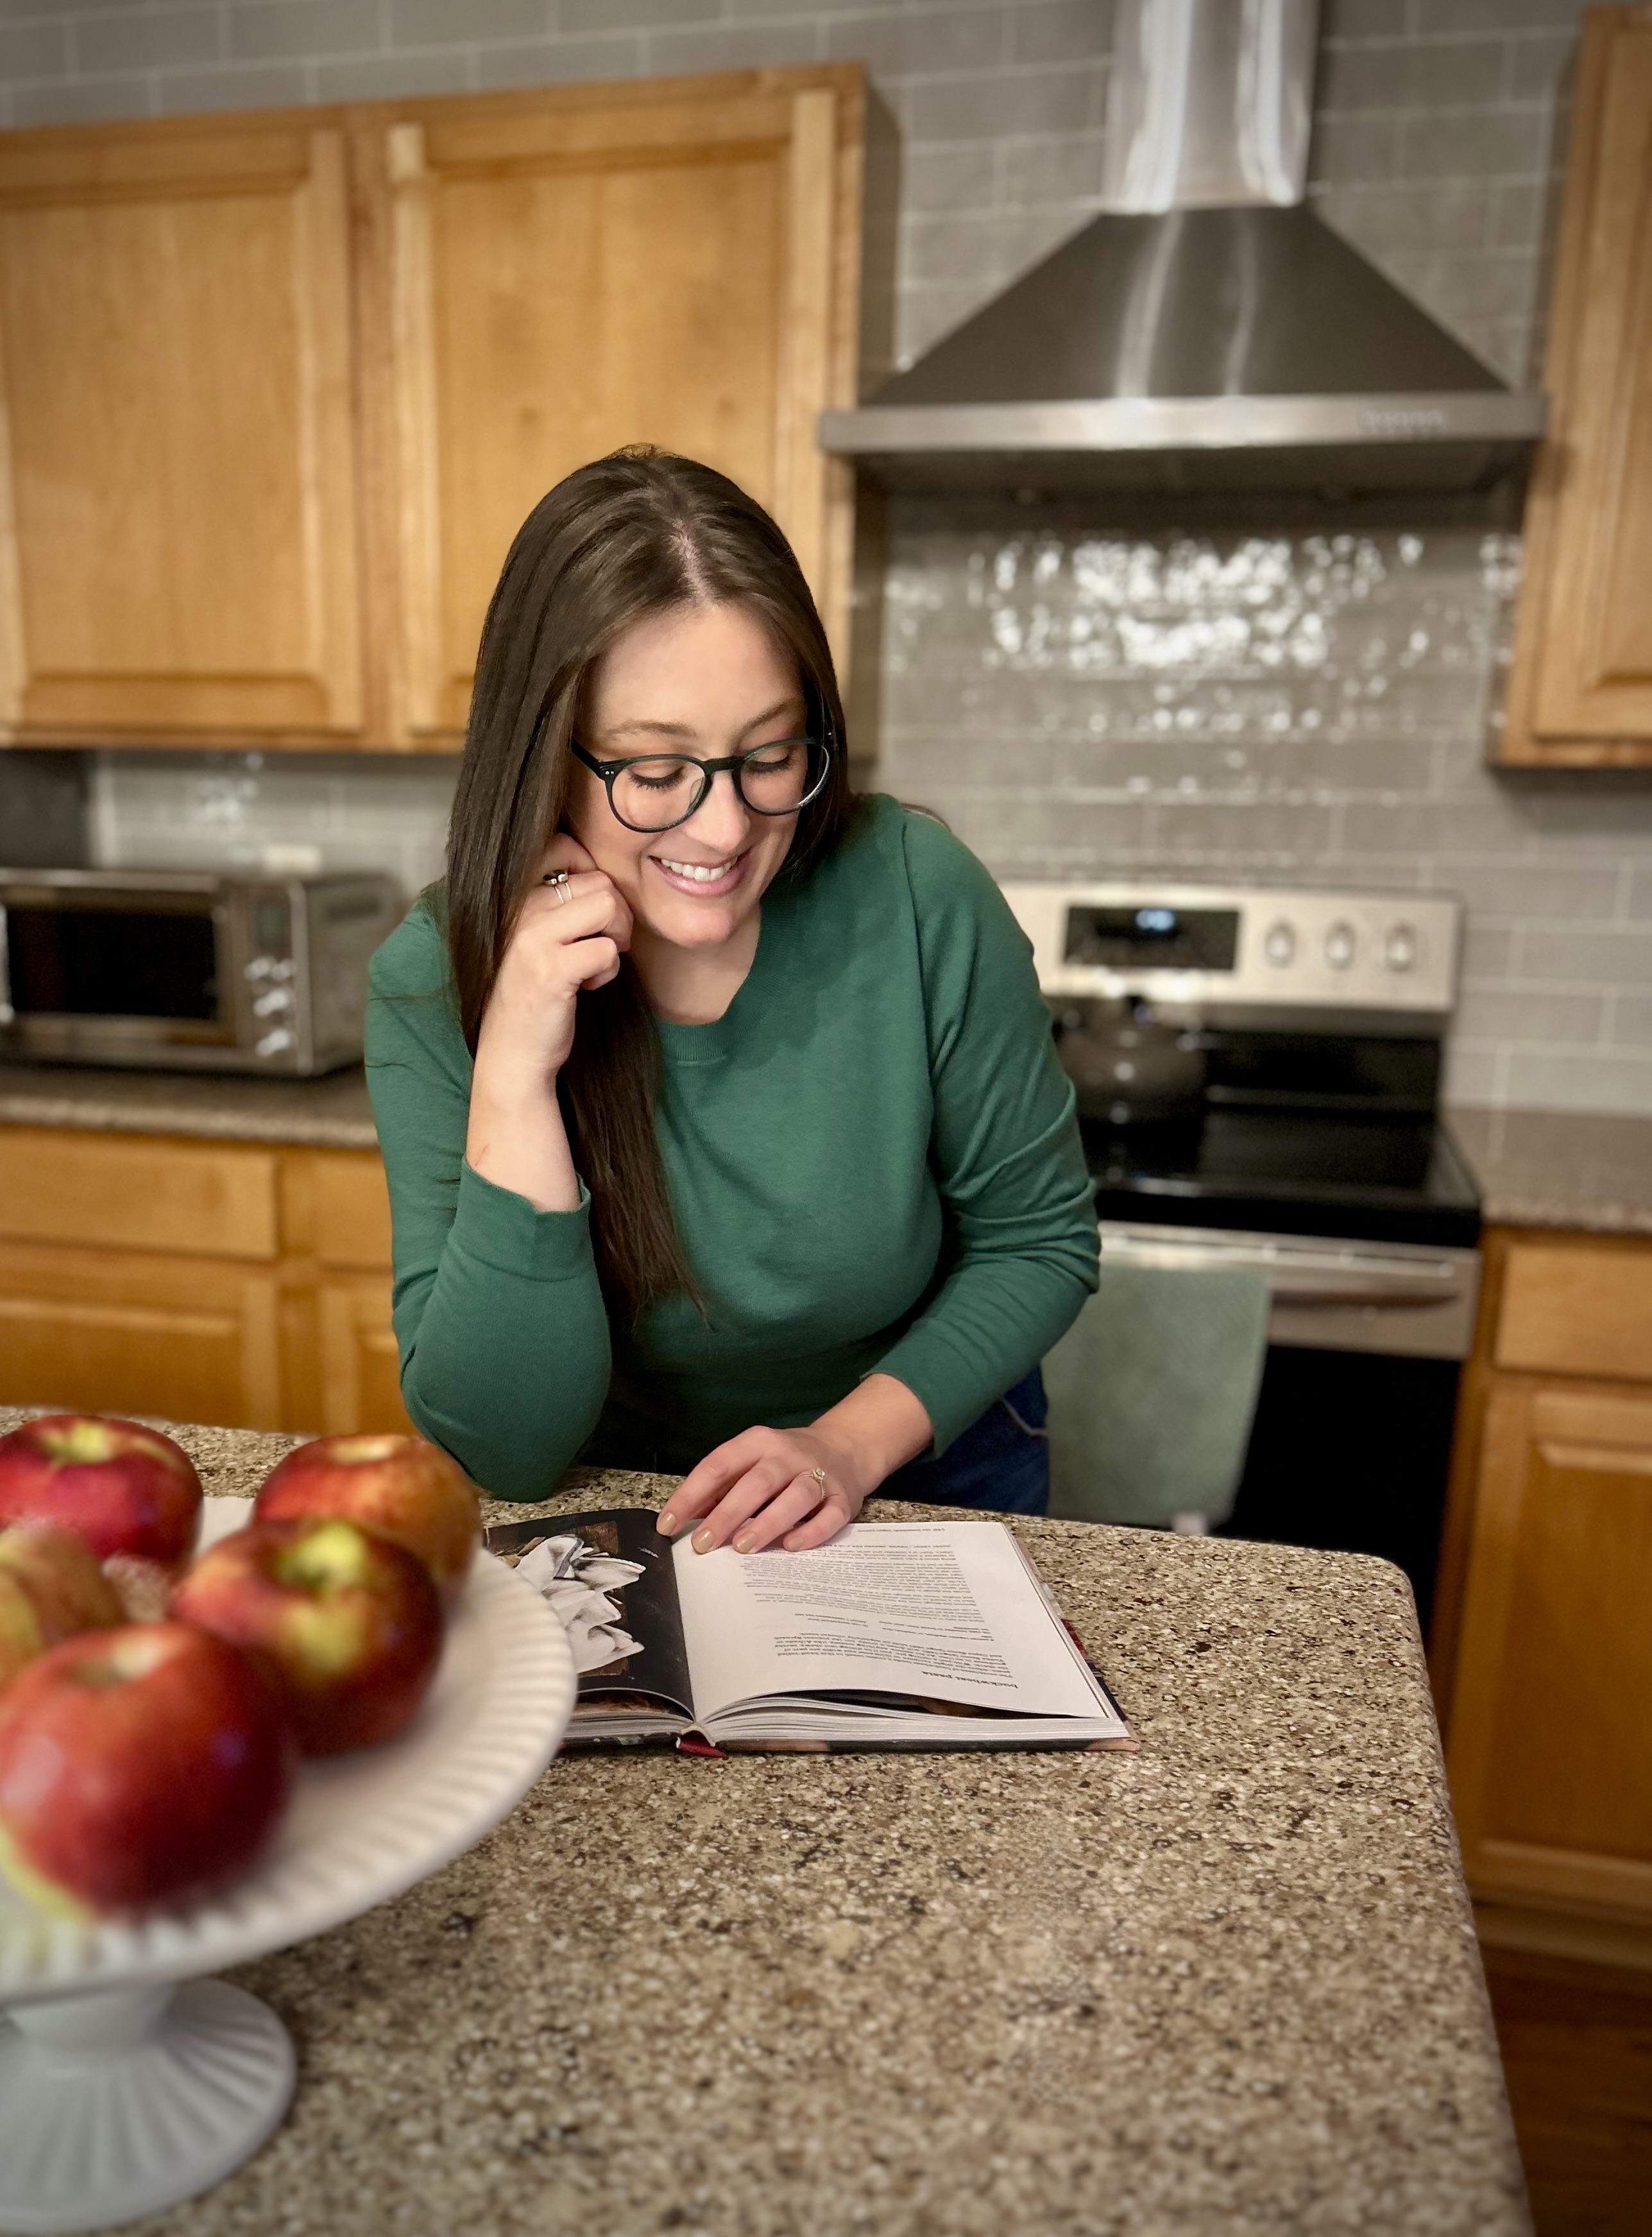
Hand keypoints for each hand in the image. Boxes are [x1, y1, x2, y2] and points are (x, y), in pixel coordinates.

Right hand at [465, 835, 632, 1213]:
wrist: (514, 1057)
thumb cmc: (535, 996)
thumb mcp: (539, 938)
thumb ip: (560, 902)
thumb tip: (605, 873)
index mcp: (513, 896)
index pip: (561, 846)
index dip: (590, 869)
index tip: (591, 908)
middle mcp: (518, 910)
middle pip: (599, 880)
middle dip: (615, 915)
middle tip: (600, 947)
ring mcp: (531, 940)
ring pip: (607, 905)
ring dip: (614, 939)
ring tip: (593, 965)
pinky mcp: (550, 971)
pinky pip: (606, 949)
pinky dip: (608, 970)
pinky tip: (588, 987)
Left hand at [656, 1376, 934, 1555]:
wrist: (845, 1448)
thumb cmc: (784, 1462)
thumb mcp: (750, 1462)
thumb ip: (719, 1488)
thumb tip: (682, 1517)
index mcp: (758, 1442)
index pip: (718, 1465)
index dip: (690, 1495)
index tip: (669, 1524)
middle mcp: (788, 1454)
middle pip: (756, 1482)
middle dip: (727, 1514)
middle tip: (703, 1545)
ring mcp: (818, 1474)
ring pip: (794, 1496)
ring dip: (767, 1522)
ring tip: (743, 1547)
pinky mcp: (843, 1497)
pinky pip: (829, 1515)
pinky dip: (811, 1531)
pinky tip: (791, 1546)